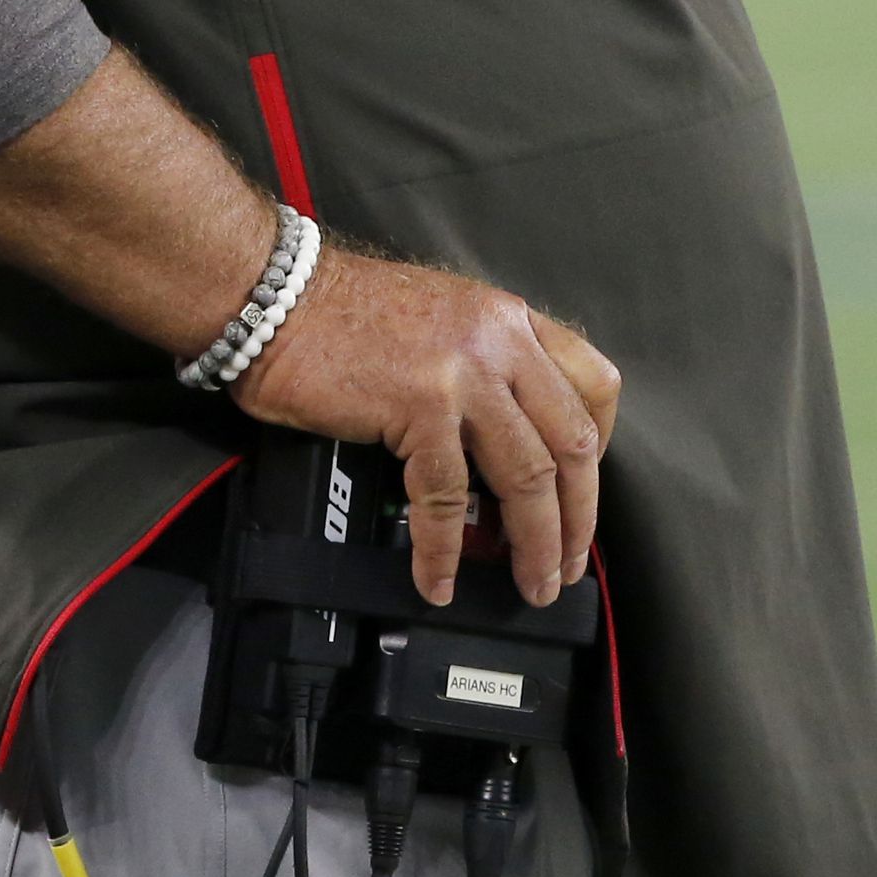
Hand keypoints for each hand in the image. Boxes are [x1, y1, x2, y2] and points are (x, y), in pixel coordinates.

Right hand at [232, 246, 620, 608]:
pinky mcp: (418, 406)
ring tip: (531, 584)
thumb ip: (483, 363)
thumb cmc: (342, 309)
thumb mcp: (442, 316)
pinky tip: (438, 578)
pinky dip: (445, 548)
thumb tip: (500, 443)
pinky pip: (448, 496)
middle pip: (572, 441)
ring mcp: (463, 374)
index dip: (600, 446)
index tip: (583, 489)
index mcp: (509, 319)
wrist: (277, 293)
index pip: (593, 382)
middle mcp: (500, 342)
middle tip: (569, 563)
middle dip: (577, 516)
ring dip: (534, 543)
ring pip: (527, 475)